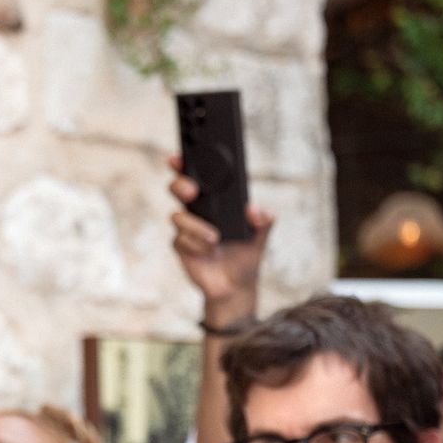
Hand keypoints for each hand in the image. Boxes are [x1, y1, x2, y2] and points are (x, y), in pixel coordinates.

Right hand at [167, 153, 273, 322]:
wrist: (234, 286)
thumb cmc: (246, 255)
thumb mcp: (262, 235)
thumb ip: (264, 220)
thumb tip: (253, 208)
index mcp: (217, 201)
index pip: (201, 176)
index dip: (188, 163)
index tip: (180, 156)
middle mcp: (199, 210)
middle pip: (178, 188)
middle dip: (181, 185)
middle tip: (192, 191)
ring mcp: (187, 227)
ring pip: (178, 216)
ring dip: (196, 227)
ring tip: (214, 238)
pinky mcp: (180, 244)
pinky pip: (180, 238)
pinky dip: (196, 245)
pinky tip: (209, 252)